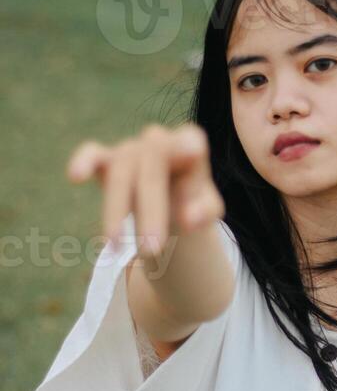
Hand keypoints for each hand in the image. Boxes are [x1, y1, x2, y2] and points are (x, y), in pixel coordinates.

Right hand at [66, 123, 224, 256]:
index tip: (191, 153)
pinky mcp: (106, 160)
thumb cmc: (193, 203)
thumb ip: (204, 211)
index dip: (187, 147)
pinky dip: (84, 161)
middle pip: (152, 167)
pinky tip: (75, 176)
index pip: (190, 143)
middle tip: (152, 250)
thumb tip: (188, 219)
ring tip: (116, 248)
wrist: (171, 204)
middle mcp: (159, 140)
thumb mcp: (207, 210)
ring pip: (121, 171)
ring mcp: (131, 149)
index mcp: (190, 145)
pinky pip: (93, 154)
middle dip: (151, 208)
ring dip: (116, 210)